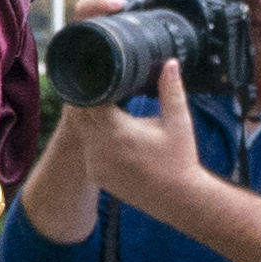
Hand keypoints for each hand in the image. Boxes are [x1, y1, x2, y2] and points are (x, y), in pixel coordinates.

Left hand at [22, 43, 211, 247]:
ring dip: (90, 121)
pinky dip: (94, 140)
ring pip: (82, 133)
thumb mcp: (179, 122)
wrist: (178, 199)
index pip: (90, 101)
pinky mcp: (97, 176)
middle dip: (88, 102)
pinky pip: (88, 150)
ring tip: (101, 107)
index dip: (93, 88)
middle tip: (98, 88)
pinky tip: (108, 134)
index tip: (99, 78)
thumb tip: (171, 62)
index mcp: (118, 132)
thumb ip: (171, 90)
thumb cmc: (180, 160)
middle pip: (80, 115)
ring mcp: (96, 164)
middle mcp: (101, 149)